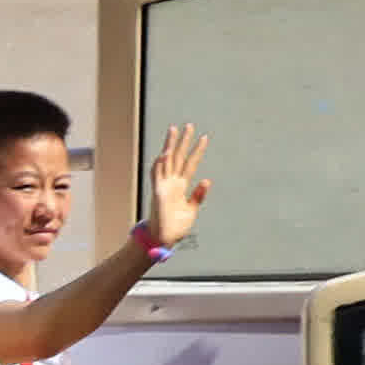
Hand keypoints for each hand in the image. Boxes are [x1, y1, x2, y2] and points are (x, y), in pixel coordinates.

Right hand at [148, 126, 211, 258]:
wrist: (165, 239)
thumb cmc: (176, 226)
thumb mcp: (192, 209)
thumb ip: (198, 195)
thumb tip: (207, 180)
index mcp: (181, 186)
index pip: (190, 164)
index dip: (197, 151)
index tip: (204, 137)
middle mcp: (172, 182)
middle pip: (178, 157)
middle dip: (183, 141)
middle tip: (188, 125)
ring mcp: (164, 186)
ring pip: (167, 161)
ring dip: (170, 145)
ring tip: (174, 130)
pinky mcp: (158, 193)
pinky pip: (158, 176)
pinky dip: (160, 165)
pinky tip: (165, 153)